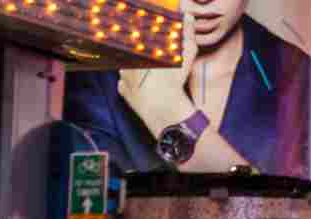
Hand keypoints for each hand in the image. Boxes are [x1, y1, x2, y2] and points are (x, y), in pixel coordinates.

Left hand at [117, 10, 197, 138]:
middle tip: (157, 61)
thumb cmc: (175, 81)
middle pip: (132, 51)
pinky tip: (145, 86)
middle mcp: (127, 59)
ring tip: (151, 74)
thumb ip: (186, 34)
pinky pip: (125, 83)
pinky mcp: (123, 90)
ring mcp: (123, 75)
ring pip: (127, 66)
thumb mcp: (186, 55)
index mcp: (139, 48)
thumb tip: (187, 16)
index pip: (137, 36)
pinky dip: (133, 83)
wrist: (164, 110)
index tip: (152, 41)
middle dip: (141, 53)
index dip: (146, 37)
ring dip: (135, 67)